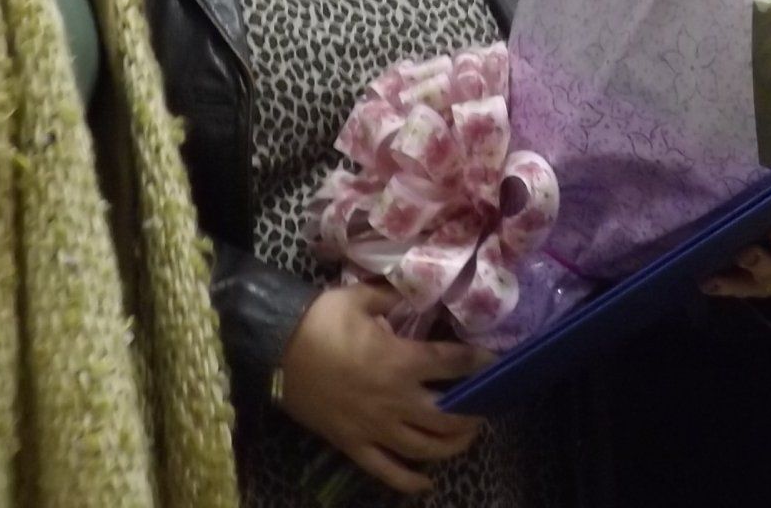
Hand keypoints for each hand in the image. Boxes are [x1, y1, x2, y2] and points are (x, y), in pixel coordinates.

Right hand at [278, 283, 491, 494]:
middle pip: (448, 416)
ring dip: (453, 446)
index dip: (478, 362)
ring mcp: (376, 427)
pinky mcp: (354, 444)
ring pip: (425, 448)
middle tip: (484, 405)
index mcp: (400, 361)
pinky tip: (427, 482)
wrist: (275, 349)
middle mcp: (395, 399)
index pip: (452, 364)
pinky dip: (410, 481)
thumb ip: (394, 296)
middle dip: (473, 413)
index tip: (496, 362)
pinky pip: (387, 472)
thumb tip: (417, 288)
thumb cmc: (320, 321)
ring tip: (466, 437)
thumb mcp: (360, 297)